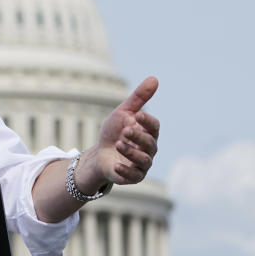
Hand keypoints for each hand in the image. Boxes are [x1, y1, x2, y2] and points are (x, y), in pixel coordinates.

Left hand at [79, 76, 159, 190]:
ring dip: (132, 152)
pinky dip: (126, 171)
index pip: (154, 127)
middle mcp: (149, 149)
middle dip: (138, 136)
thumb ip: (139, 98)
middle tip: (125, 130)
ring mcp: (142, 164)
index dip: (148, 121)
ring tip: (118, 144)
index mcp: (149, 133)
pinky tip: (116, 165)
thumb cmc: (114, 132)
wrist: (99, 153)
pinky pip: (134, 176)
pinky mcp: (134, 177)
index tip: (138, 115)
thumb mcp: (123, 113)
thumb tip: (154, 78)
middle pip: (150, 144)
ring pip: (144, 160)